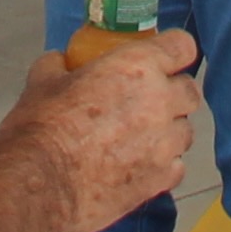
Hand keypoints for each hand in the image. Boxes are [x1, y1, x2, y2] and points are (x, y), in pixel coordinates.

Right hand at [8, 30, 200, 231]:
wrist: (40, 184)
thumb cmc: (42, 128)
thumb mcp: (43, 82)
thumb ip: (58, 65)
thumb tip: (59, 62)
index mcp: (137, 67)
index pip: (182, 47)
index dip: (173, 51)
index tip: (162, 58)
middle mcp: (160, 102)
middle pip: (190, 91)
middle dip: (173, 94)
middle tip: (147, 101)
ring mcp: (164, 144)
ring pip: (185, 132)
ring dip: (168, 132)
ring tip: (141, 139)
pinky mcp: (160, 180)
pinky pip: (176, 167)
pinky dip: (163, 166)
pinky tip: (139, 167)